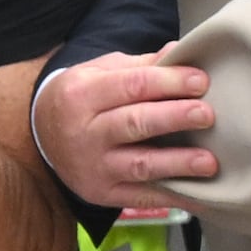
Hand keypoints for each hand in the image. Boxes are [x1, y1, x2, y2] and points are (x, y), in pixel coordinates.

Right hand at [35, 52, 217, 210]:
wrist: (41, 135)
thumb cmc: (82, 97)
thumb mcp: (100, 72)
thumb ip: (141, 66)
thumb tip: (180, 52)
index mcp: (82, 94)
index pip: (132, 85)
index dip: (169, 82)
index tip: (201, 81)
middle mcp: (84, 132)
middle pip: (135, 123)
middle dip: (174, 118)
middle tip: (207, 114)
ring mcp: (93, 167)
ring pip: (139, 165)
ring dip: (177, 163)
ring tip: (208, 162)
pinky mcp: (102, 193)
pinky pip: (141, 197)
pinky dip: (172, 197)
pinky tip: (198, 195)